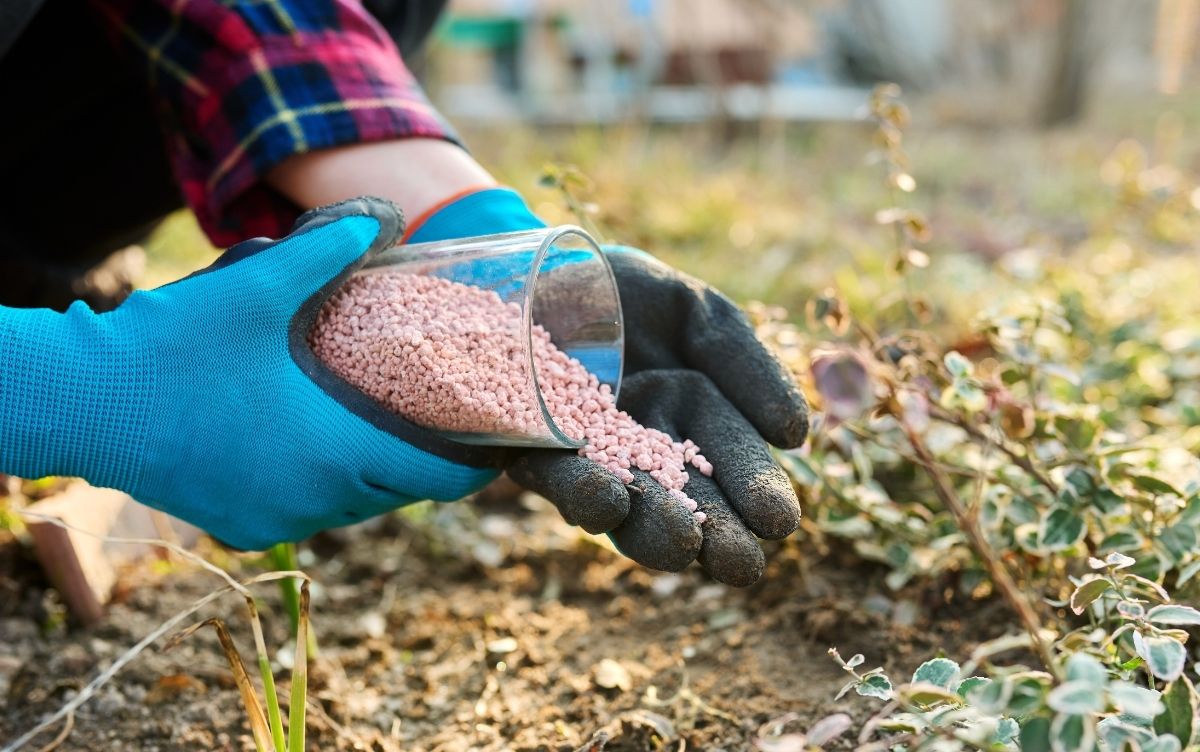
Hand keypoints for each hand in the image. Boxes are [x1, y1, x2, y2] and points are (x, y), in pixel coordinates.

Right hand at [0, 198, 499, 548]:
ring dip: (376, 473)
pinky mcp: (242, 524)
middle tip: (442, 420)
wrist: (80, 401)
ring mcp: (275, 519)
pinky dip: (328, 484)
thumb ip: (327, 249)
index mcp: (334, 449)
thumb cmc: (172, 347)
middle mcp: (314, 499)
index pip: (436, 478)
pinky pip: (310, 512)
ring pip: (355, 505)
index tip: (499, 444)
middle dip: (427, 463)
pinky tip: (320, 445)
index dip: (476, 465)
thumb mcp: (257, 286)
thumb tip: (384, 215)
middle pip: (400, 492)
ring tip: (384, 426)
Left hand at [409, 189, 808, 585]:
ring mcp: (587, 458)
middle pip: (685, 501)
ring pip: (625, 505)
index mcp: (692, 420)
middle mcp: (642, 451)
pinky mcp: (528, 451)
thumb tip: (796, 434)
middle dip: (713, 533)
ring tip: (682, 544)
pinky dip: (582, 492)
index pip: (732, 464)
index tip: (779, 522)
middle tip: (741, 564)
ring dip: (653, 528)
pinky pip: (556, 477)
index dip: (755, 492)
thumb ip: (744, 363)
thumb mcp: (696, 315)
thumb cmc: (623, 293)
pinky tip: (608, 500)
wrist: (534, 267)